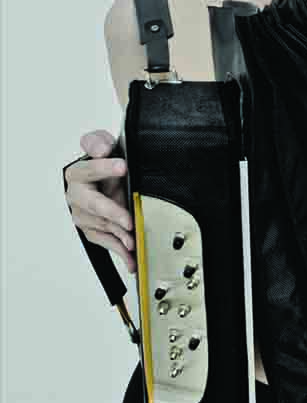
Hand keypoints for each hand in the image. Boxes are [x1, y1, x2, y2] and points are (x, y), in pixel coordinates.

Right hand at [65, 129, 135, 272]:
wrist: (103, 180)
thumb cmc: (103, 164)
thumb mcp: (102, 146)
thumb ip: (97, 143)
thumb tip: (100, 149)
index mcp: (78, 173)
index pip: (88, 169)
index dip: (104, 167)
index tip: (123, 166)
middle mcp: (77, 196)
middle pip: (92, 205)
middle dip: (111, 212)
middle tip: (127, 219)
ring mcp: (83, 216)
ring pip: (101, 226)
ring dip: (118, 234)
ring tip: (133, 239)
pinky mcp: (92, 230)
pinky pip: (106, 242)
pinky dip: (120, 251)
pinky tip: (131, 259)